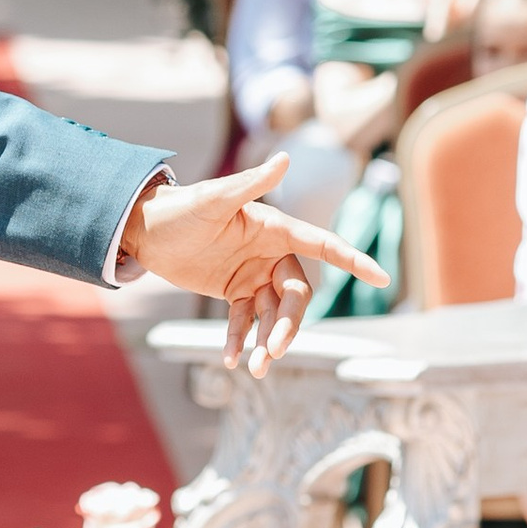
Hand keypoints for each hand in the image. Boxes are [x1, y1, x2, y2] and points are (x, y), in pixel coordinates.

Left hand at [118, 156, 387, 370]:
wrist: (145, 229)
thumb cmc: (182, 208)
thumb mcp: (214, 198)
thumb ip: (251, 183)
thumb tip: (285, 158)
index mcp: (276, 229)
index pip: (323, 244)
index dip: (352, 260)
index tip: (381, 277)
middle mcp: (271, 253)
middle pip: (295, 295)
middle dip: (287, 324)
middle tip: (274, 352)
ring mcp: (254, 274)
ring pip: (272, 314)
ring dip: (266, 341)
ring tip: (254, 369)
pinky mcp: (235, 292)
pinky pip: (245, 321)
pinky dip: (239, 340)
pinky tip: (231, 361)